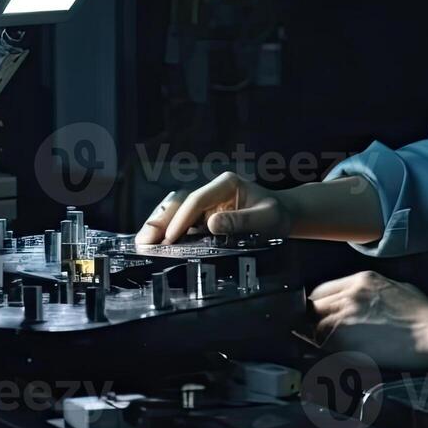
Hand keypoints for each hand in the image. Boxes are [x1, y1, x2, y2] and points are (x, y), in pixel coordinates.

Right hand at [134, 172, 293, 244]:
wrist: (283, 215)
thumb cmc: (277, 215)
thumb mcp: (266, 219)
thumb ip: (242, 221)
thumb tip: (212, 224)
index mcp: (226, 184)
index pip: (197, 199)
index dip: (182, 218)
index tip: (171, 237)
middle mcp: (212, 190)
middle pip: (179, 201)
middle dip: (160, 220)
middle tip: (144, 240)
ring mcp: (206, 202)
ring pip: (175, 209)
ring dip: (158, 225)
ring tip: (143, 243)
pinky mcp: (203, 215)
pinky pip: (181, 221)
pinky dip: (167, 231)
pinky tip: (155, 244)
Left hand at [308, 271, 427, 370]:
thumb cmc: (424, 314)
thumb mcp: (396, 288)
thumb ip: (372, 291)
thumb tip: (363, 301)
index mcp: (361, 280)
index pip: (322, 290)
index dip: (320, 305)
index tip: (321, 315)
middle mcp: (349, 295)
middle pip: (314, 306)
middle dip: (316, 319)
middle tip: (321, 332)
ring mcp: (347, 316)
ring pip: (316, 325)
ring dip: (320, 336)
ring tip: (330, 346)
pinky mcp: (349, 339)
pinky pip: (325, 344)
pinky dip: (327, 349)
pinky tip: (336, 354)